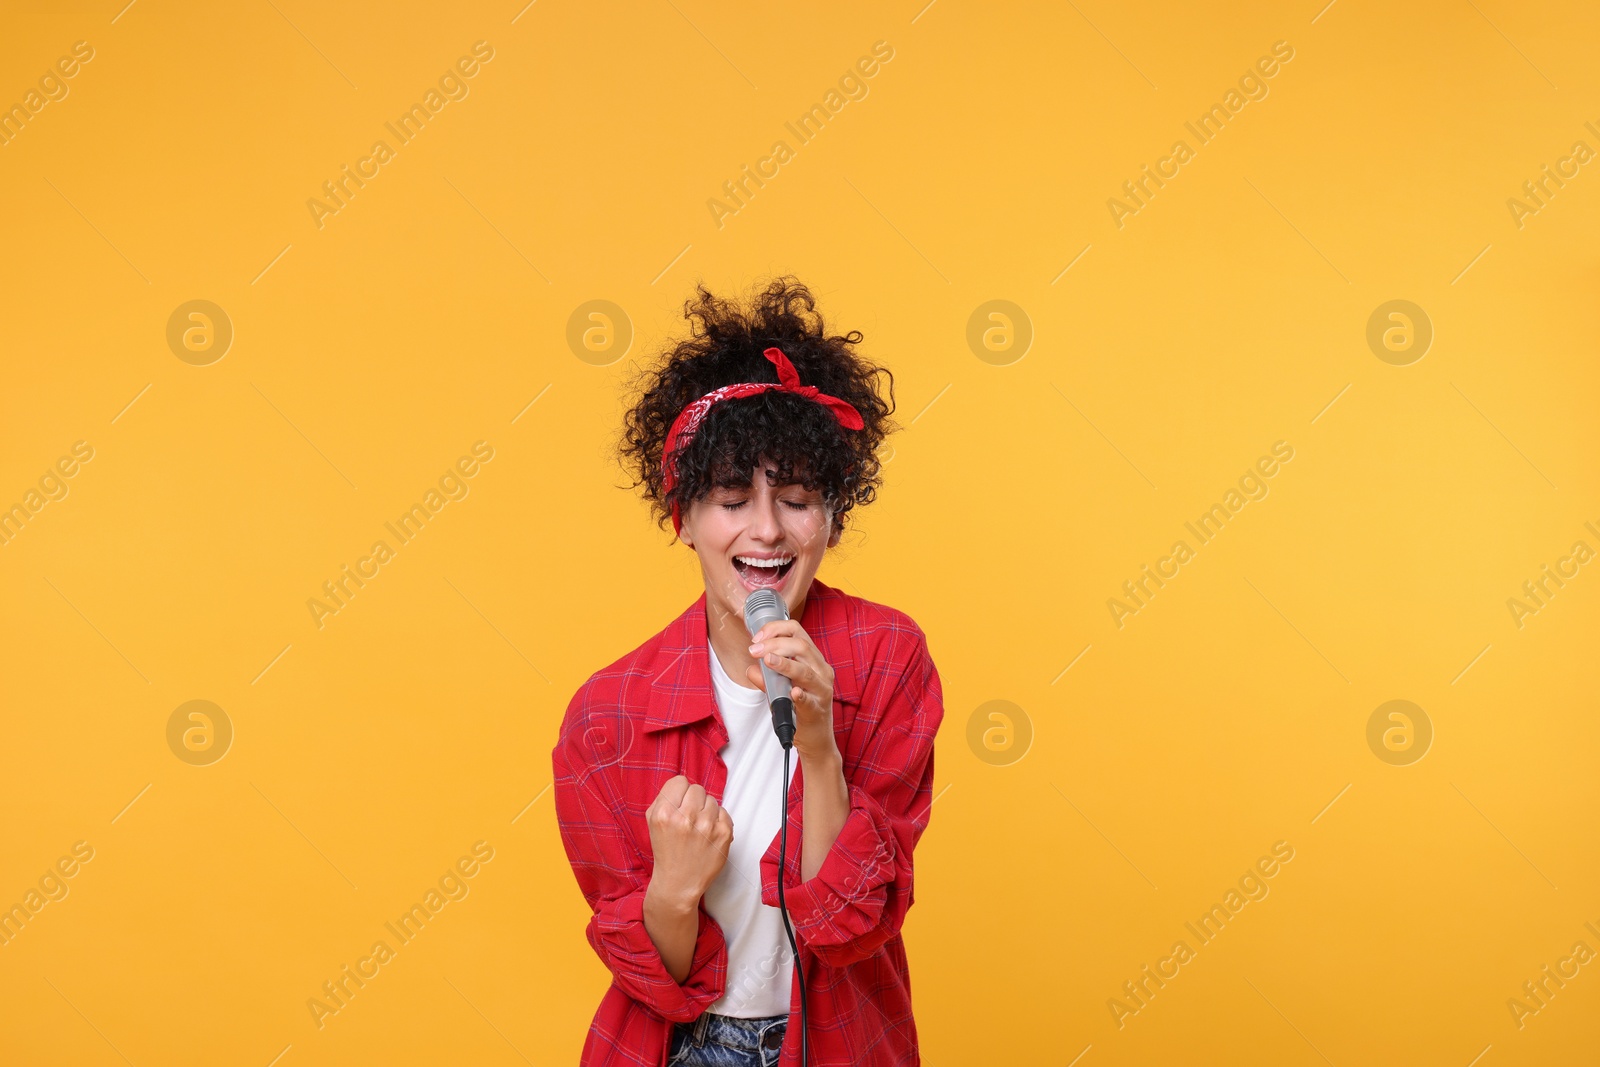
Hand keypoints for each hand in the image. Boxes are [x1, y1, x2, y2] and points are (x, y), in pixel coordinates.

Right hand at [644, 775, 733, 905]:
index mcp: (664, 814)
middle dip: (693, 801)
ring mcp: (707, 826)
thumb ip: (664, 797)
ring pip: (712, 799)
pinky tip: (708, 834)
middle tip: (689, 818)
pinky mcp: (724, 834)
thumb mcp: (652, 821)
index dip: (680, 792)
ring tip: (698, 828)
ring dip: (706, 811)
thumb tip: (681, 783)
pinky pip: (724, 812)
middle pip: (697, 788)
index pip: (680, 781)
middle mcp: (685, 818)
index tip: (679, 804)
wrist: (678, 883)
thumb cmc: (666, 850)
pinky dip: (718, 821)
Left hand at [745, 618, 838, 762]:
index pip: (797, 632)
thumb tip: (751, 669)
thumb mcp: (782, 688)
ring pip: (806, 671)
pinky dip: (801, 695)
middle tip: (755, 650)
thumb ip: (766, 677)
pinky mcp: (818, 709)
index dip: (776, 629)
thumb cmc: (800, 708)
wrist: (816, 737)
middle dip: (775, 644)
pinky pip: (809, 700)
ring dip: (784, 664)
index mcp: (813, 659)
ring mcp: (821, 690)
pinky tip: (793, 692)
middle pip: (801, 647)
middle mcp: (821, 670)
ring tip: (767, 660)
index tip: (757, 637)